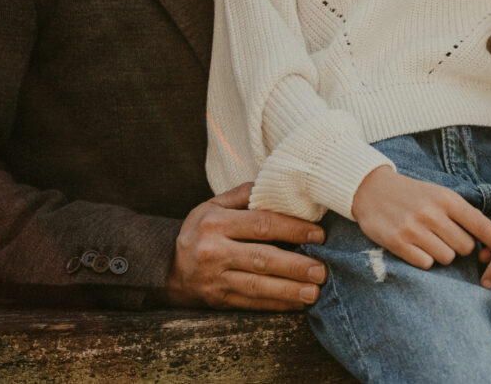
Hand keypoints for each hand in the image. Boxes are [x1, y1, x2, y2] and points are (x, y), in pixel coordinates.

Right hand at [166, 182, 327, 309]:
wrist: (169, 268)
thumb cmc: (200, 230)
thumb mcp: (212, 205)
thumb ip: (243, 194)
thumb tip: (276, 184)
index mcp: (215, 223)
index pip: (260, 224)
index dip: (292, 229)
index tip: (318, 234)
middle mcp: (214, 252)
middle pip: (261, 259)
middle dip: (295, 266)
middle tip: (322, 270)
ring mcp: (216, 279)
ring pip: (257, 286)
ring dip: (289, 290)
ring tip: (314, 292)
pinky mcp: (219, 301)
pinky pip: (252, 304)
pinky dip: (276, 305)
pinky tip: (297, 304)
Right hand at [352, 166, 490, 270]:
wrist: (372, 190)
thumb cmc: (413, 195)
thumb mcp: (440, 194)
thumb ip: (464, 213)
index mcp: (447, 199)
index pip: (482, 226)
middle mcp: (432, 213)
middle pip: (466, 247)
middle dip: (461, 247)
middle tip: (448, 239)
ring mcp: (414, 229)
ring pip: (447, 258)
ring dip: (442, 254)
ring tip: (430, 241)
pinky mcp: (397, 243)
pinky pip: (426, 264)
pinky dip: (424, 259)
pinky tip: (416, 247)